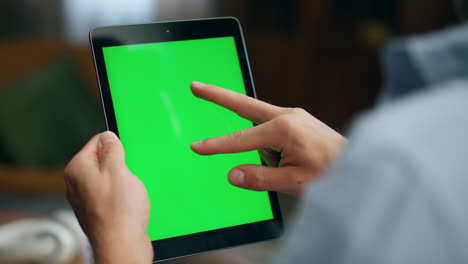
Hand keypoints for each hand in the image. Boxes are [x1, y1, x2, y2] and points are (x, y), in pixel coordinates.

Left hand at [64, 132, 152, 263]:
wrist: (122, 245)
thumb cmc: (119, 210)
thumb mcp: (118, 170)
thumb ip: (111, 149)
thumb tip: (107, 137)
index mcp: (77, 169)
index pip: (97, 142)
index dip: (116, 146)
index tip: (126, 155)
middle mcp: (76, 184)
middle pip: (102, 161)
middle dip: (120, 165)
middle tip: (129, 176)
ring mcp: (85, 200)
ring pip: (108, 179)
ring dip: (122, 182)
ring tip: (130, 192)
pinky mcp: (96, 212)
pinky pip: (110, 195)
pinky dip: (121, 197)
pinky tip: (129, 204)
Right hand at [190, 82, 347, 197]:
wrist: (362, 165)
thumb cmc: (333, 174)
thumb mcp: (295, 183)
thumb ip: (261, 178)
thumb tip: (233, 174)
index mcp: (285, 130)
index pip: (241, 140)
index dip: (217, 146)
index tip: (196, 147)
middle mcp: (288, 115)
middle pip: (244, 105)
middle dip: (218, 96)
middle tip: (195, 86)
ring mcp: (294, 115)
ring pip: (261, 129)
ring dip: (263, 150)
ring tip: (293, 168)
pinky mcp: (297, 120)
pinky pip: (273, 131)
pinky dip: (272, 146)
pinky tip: (292, 160)